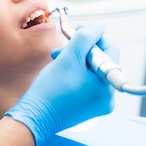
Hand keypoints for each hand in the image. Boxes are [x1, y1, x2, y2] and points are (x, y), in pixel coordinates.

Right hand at [5, 25, 115, 145]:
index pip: (110, 50)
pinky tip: (62, 72)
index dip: (94, 36)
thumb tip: (98, 29)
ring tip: (59, 60)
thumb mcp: (69, 57)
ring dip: (76, 61)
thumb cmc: (50, 90)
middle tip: (63, 48)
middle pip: (100, 61)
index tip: (78, 31)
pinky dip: (76, 74)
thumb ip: (86, 38)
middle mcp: (108, 97)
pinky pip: (87, 83)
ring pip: (92, 71)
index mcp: (107, 85)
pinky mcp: (89, 107)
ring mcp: (99, 104)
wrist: (36, 116)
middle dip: (81, 50)